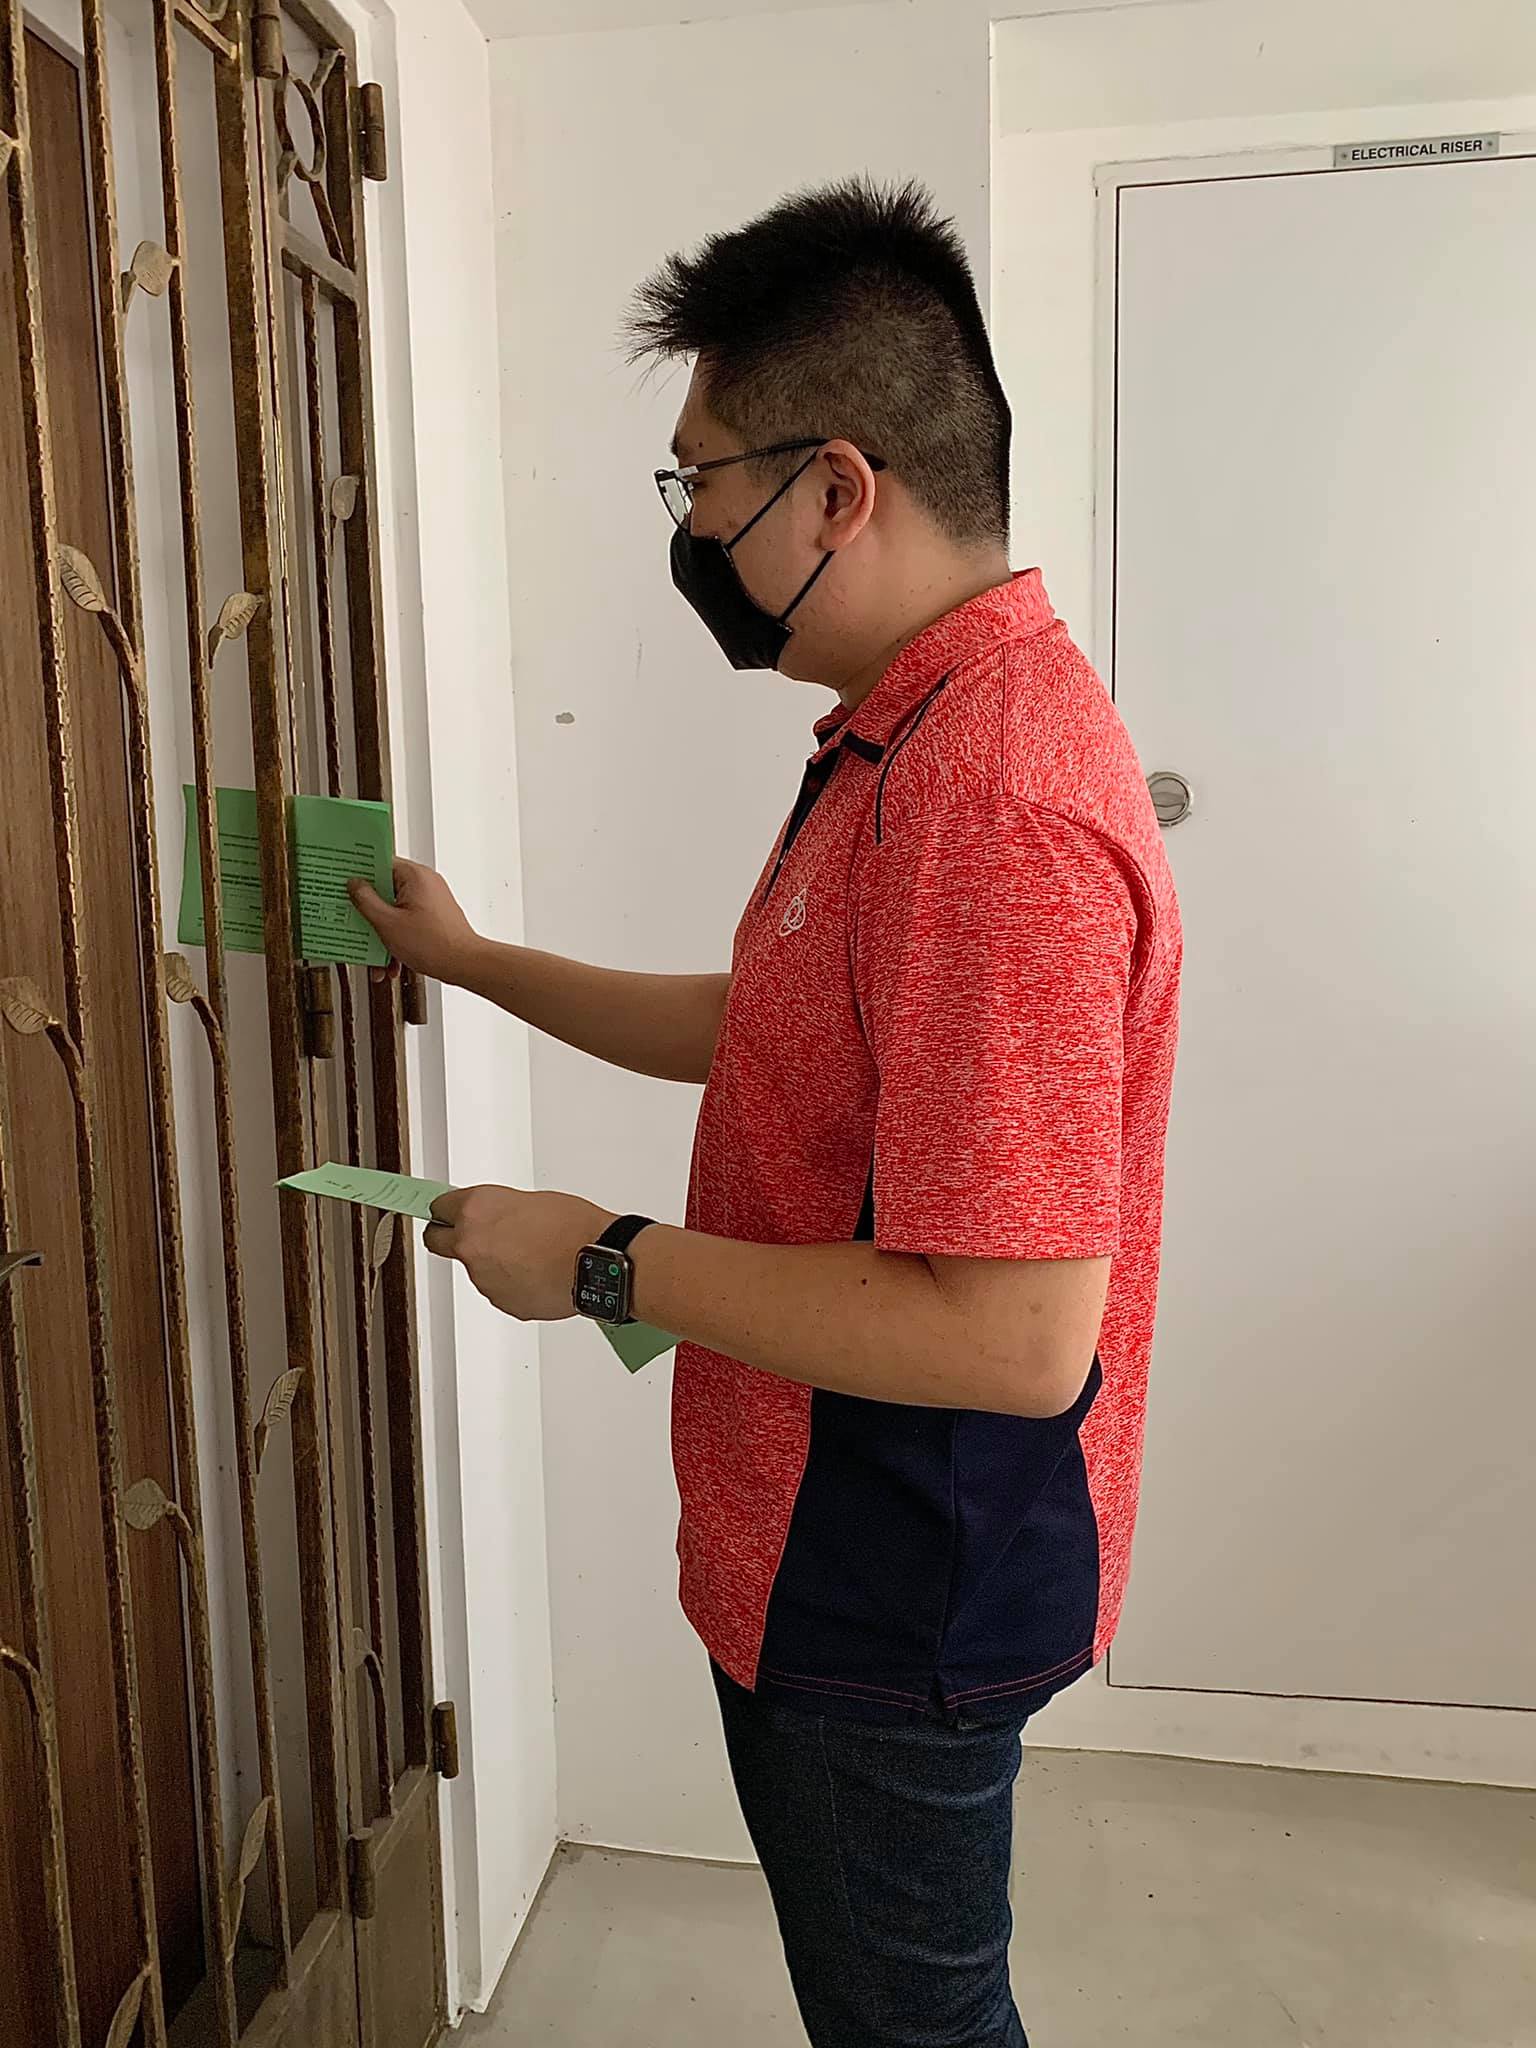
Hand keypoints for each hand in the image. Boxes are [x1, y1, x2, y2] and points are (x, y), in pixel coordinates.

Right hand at [349, 860, 476, 984]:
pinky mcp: (433, 916)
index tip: (343, 880)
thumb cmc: (435, 944)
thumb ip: (365, 900)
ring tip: (373, 953)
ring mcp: (430, 900)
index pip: (379, 862)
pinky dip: (396, 940)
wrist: (465, 965)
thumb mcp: (387, 922)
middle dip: (368, 912)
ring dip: (381, 933)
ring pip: (394, 911)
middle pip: (384, 890)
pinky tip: (390, 963)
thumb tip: (354, 885)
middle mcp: (424, 883)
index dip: (359, 873)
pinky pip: (406, 922)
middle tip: (352, 919)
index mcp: (414, 876)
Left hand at [423, 1185, 616, 1321]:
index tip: (447, 1212)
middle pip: (437, 1241)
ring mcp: (483, 1277)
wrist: (597, 1261)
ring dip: (492, 1262)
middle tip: (470, 1233)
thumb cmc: (574, 1227)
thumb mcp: (531, 1200)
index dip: (447, 1210)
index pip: (438, 1208)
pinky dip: (512, 1283)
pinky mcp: (501, 1301)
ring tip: (530, 1255)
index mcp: (476, 1210)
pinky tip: (537, 1273)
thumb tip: (494, 1219)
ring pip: (475, 1268)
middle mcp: (471, 1244)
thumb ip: (500, 1210)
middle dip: (448, 1236)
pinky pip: (498, 1289)